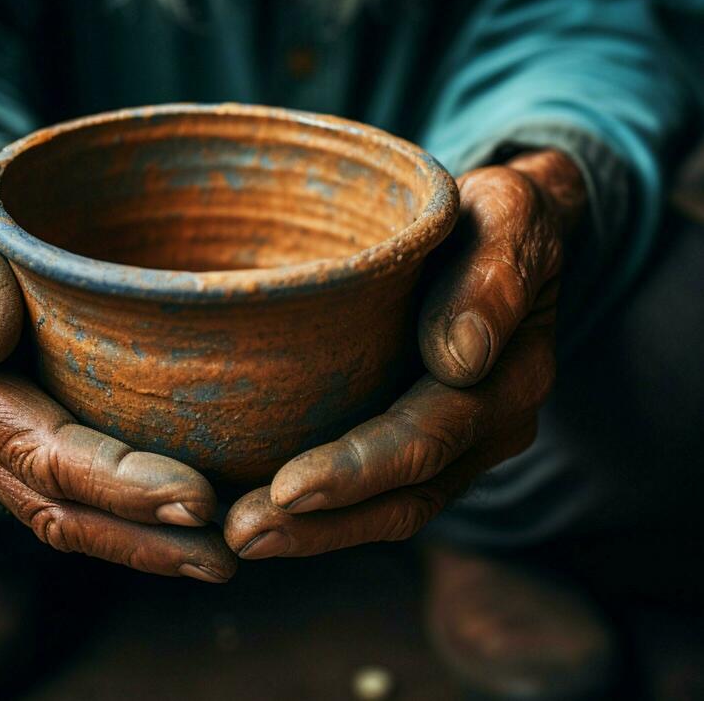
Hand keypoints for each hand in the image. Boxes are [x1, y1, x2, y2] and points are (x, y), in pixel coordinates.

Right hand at [0, 149, 235, 581]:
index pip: (41, 450)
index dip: (119, 484)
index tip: (198, 497)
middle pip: (56, 504)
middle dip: (142, 535)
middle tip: (227, 553)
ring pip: (61, 515)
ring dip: (139, 544)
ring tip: (218, 557)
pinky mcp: (9, 439)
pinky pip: (62, 495)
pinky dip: (122, 519)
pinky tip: (180, 523)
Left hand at [223, 149, 585, 559]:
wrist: (510, 229)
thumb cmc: (496, 214)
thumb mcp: (508, 214)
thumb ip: (494, 277)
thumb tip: (459, 357)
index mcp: (510, 375)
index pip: (430, 437)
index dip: (361, 469)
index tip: (289, 489)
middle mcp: (489, 423)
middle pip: (407, 495)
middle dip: (324, 524)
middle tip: (240, 533)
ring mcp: (459, 439)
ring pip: (392, 507)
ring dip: (318, 532)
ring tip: (241, 537)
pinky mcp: (426, 434)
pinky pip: (382, 488)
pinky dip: (328, 510)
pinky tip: (264, 503)